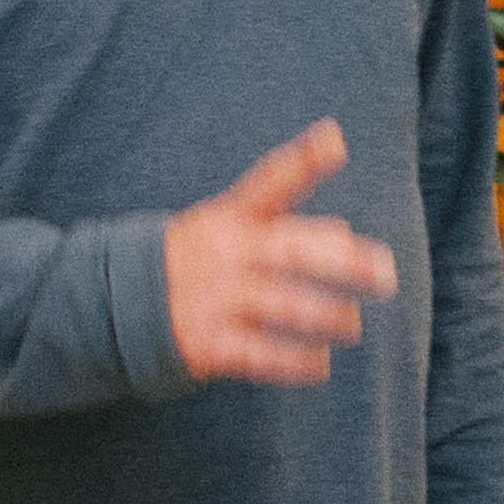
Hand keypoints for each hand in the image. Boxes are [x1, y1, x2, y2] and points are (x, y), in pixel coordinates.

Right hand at [163, 121, 397, 387]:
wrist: (118, 301)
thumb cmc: (198, 257)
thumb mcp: (225, 223)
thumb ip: (281, 224)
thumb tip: (347, 235)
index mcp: (231, 216)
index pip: (269, 182)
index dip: (303, 160)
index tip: (335, 140)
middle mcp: (226, 253)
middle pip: (292, 252)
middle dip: (343, 264)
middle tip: (385, 275)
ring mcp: (217, 298)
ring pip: (286, 307)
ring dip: (328, 318)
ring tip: (352, 326)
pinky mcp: (209, 343)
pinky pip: (263, 355)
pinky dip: (297, 361)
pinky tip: (320, 363)